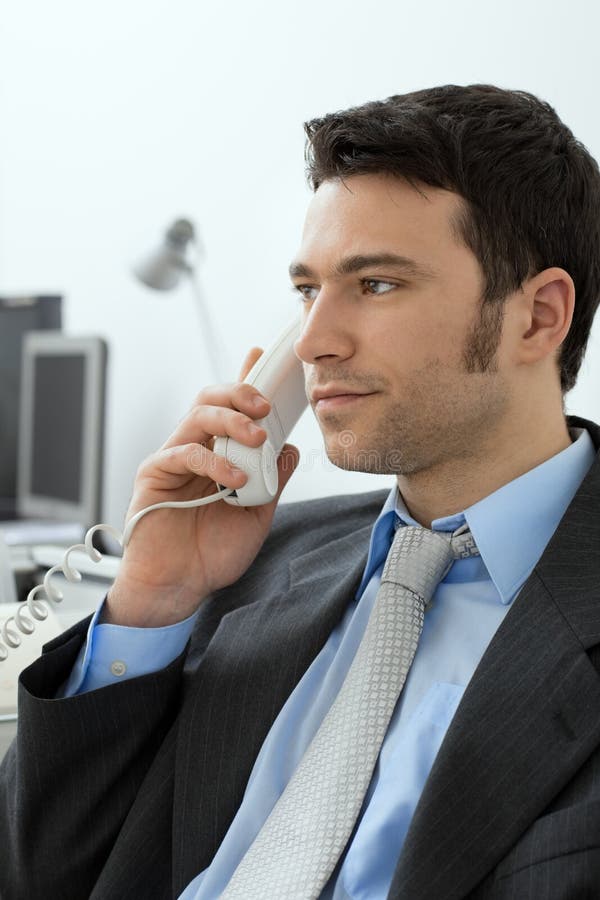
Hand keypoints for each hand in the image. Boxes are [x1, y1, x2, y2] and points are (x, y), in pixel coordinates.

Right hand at [103, 347, 299, 626]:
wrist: (179, 587)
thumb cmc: (212, 553)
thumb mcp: (257, 514)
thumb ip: (272, 481)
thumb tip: (291, 448)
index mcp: (219, 455)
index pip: (231, 409)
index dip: (244, 380)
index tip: (260, 357)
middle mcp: (195, 449)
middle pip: (211, 399)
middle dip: (239, 392)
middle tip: (265, 405)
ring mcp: (173, 459)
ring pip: (197, 416)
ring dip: (231, 420)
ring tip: (257, 437)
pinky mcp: (155, 474)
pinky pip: (184, 453)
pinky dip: (213, 461)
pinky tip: (234, 478)